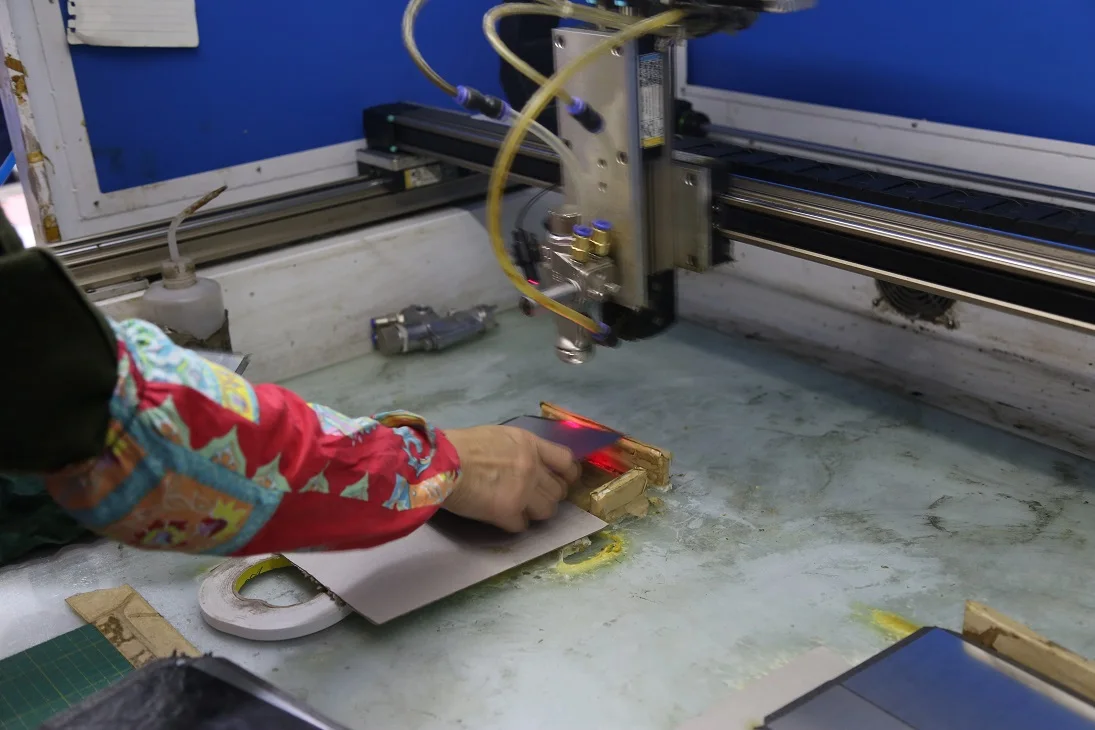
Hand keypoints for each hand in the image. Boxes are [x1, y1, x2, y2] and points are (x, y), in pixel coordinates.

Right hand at [442, 425, 581, 531]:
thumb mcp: (497, 436)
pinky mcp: (508, 512)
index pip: (566, 461)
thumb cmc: (460, 445)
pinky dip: (513, 523)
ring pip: (548, 511)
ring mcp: (523, 491)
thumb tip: (523, 462)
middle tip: (534, 498)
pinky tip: (501, 517)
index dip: (569, 474)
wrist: (441, 462)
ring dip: (535, 512)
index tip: (564, 480)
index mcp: (529, 444)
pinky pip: (523, 526)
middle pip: (559, 490)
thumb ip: (518, 450)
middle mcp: (532, 467)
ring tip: (519, 509)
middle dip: (549, 495)